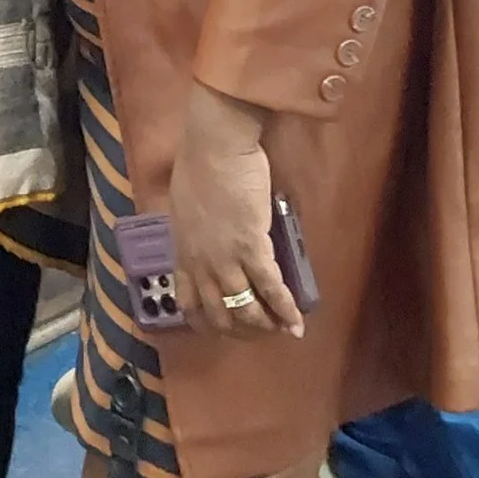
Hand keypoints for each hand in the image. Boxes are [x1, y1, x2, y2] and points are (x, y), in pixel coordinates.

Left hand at [168, 82, 304, 341]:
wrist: (215, 145)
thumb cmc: (200, 164)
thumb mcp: (186, 205)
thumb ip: (195, 229)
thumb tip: (209, 234)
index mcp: (182, 251)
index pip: (189, 303)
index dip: (208, 323)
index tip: (224, 327)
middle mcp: (200, 263)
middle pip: (219, 314)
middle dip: (241, 331)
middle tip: (260, 332)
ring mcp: (225, 259)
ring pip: (245, 309)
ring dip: (266, 325)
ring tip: (281, 329)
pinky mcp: (251, 248)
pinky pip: (270, 289)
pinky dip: (285, 310)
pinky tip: (296, 322)